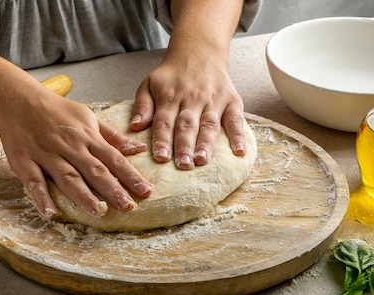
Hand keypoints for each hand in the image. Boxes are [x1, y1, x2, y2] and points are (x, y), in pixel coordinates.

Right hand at [0, 36, 152, 217]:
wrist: (18, 100)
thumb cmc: (57, 111)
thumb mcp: (88, 118)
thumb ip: (112, 136)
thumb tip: (139, 148)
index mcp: (87, 136)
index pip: (113, 158)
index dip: (130, 175)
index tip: (146, 191)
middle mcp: (69, 146)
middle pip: (94, 170)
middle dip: (112, 189)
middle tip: (129, 207)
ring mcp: (46, 154)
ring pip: (67, 176)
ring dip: (82, 195)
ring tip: (98, 211)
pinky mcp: (25, 161)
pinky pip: (34, 181)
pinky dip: (41, 197)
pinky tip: (51, 213)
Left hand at [129, 0, 246, 169]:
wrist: (199, 51)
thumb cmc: (172, 75)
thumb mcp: (149, 84)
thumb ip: (142, 106)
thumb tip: (134, 126)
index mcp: (170, 96)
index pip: (164, 121)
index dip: (162, 139)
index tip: (160, 157)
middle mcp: (192, 98)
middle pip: (188, 125)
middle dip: (185, 146)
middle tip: (183, 164)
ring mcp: (213, 100)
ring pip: (209, 124)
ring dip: (207, 143)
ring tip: (202, 160)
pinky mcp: (232, 100)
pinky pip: (236, 119)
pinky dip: (239, 136)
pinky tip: (239, 152)